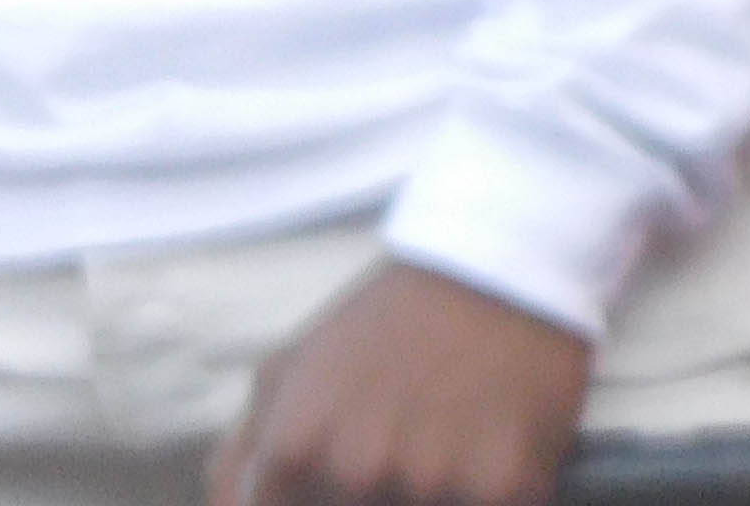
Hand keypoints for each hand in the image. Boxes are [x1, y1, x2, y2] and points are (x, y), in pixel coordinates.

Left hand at [209, 259, 593, 505]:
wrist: (495, 268)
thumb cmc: (386, 328)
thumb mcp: (291, 371)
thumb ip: (244, 458)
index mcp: (293, 446)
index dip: (310, 503)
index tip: (339, 483)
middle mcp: (355, 470)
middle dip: (376, 498)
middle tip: (401, 439)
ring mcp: (430, 482)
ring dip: (435, 495)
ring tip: (446, 438)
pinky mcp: (505, 488)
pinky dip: (494, 493)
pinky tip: (490, 445)